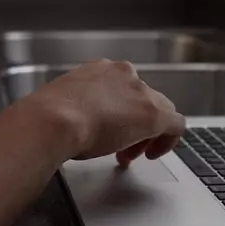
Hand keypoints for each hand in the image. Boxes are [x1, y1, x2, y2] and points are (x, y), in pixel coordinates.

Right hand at [18, 60, 185, 164]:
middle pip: (143, 100)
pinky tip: (153, 154)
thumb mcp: (64, 105)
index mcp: (100, 70)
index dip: (120, 114)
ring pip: (158, 111)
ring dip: (146, 135)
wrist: (54, 120)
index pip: (122, 89)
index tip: (111, 132)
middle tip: (120, 148)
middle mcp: (123, 74)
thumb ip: (78, 108)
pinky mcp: (154, 113)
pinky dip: (168, 140)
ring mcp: (140, 92)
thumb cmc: (49, 116)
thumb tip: (77, 123)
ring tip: (129, 155)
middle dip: (134, 126)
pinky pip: (175, 124)